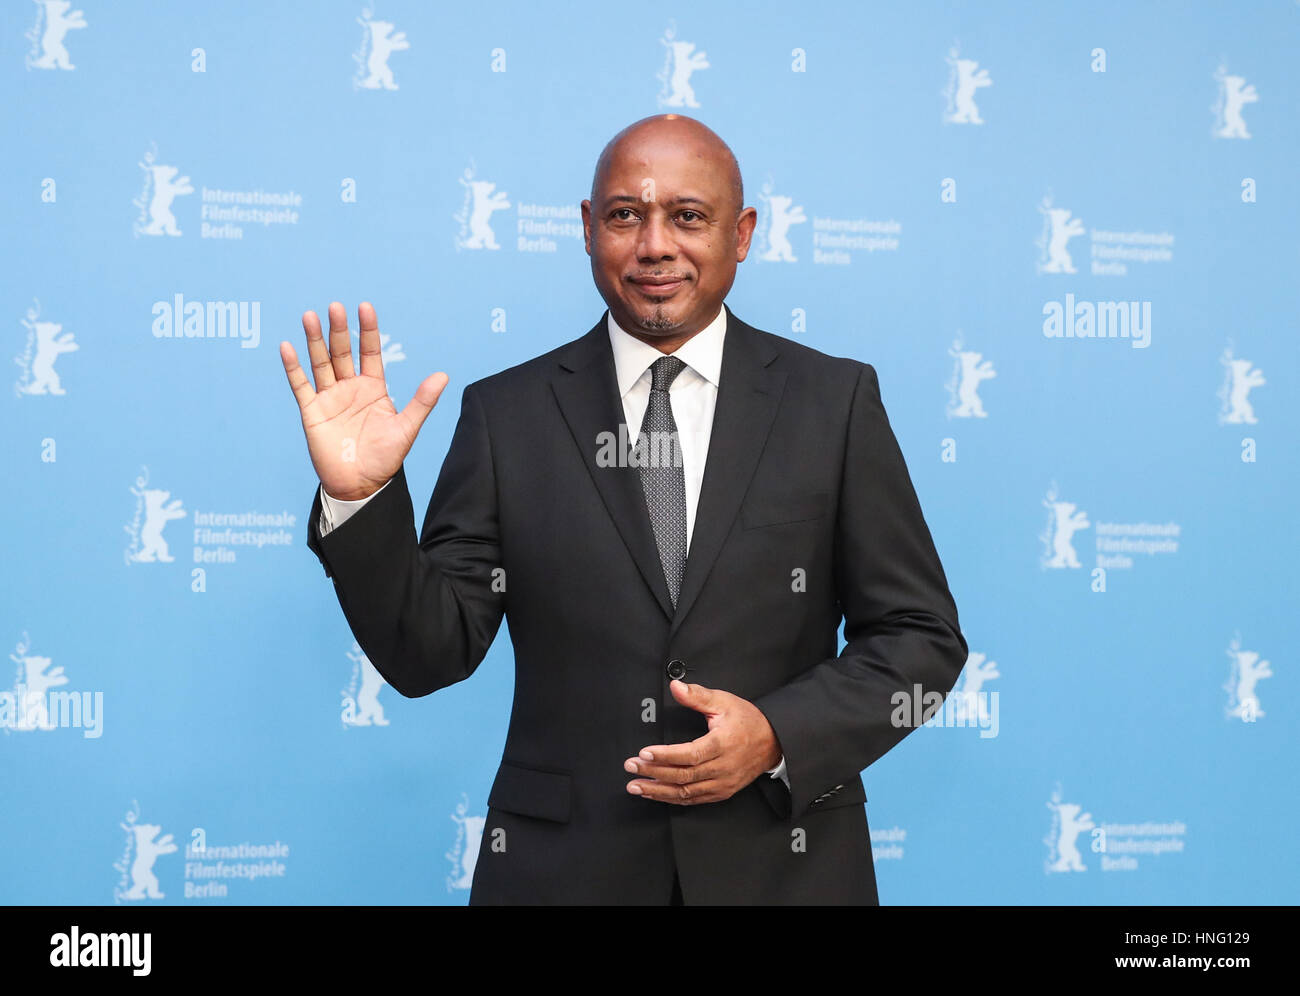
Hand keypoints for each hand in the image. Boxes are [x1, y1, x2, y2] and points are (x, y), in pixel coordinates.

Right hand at [280, 301, 447, 500]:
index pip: (370, 352)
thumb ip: (422, 401)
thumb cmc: (385, 459)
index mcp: (374, 388)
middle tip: (335, 306)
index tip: (365, 307)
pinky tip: (287, 347)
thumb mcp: (407, 428)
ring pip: (320, 363)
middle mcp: (350, 388)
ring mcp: (329, 399)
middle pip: (342, 352)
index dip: (368, 331)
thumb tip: (443, 375)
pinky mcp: (312, 412)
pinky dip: (293, 367)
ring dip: (314, 340)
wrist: (361, 486)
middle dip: (339, 330)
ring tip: (310, 316)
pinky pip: (301, 385)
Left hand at [624, 679, 781, 804]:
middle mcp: (722, 768)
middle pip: (684, 775)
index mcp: (722, 744)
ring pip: (686, 792)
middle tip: (632, 767)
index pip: (690, 754)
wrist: (774, 742)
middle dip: (654, 773)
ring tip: (636, 786)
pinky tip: (656, 793)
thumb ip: (697, 695)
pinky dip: (672, 798)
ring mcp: (722, 783)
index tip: (644, 753)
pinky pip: (694, 799)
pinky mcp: (722, 792)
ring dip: (658, 791)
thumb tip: (675, 687)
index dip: (665, 756)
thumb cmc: (748, 721)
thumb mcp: (724, 701)